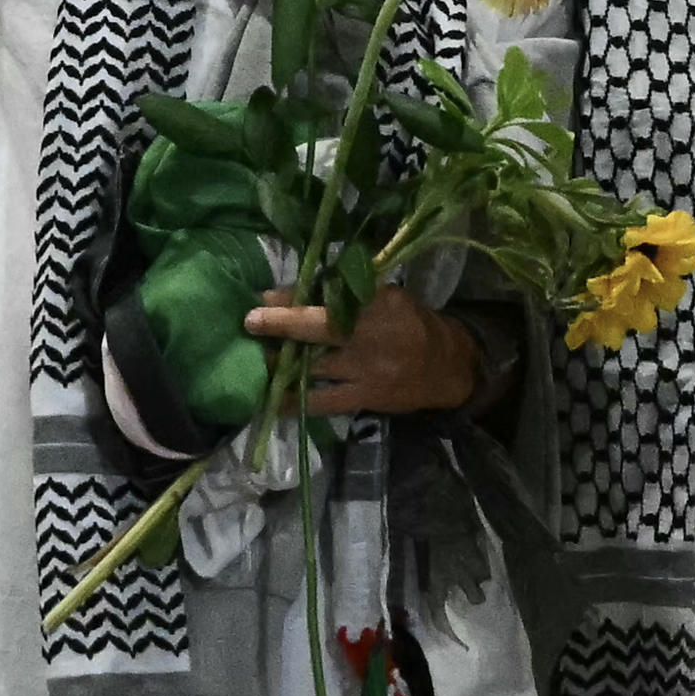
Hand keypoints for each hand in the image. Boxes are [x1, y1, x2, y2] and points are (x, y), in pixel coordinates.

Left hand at [252, 280, 481, 417]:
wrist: (446, 367)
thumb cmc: (409, 324)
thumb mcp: (387, 298)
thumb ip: (347, 293)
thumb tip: (294, 293)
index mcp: (379, 301)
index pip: (330, 295)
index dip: (293, 298)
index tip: (263, 297)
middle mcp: (371, 333)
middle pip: (318, 327)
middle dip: (280, 325)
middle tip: (248, 324)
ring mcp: (367, 368)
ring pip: (313, 365)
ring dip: (280, 363)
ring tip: (253, 359)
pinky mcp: (365, 397)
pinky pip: (322, 402)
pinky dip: (296, 401)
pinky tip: (273, 400)